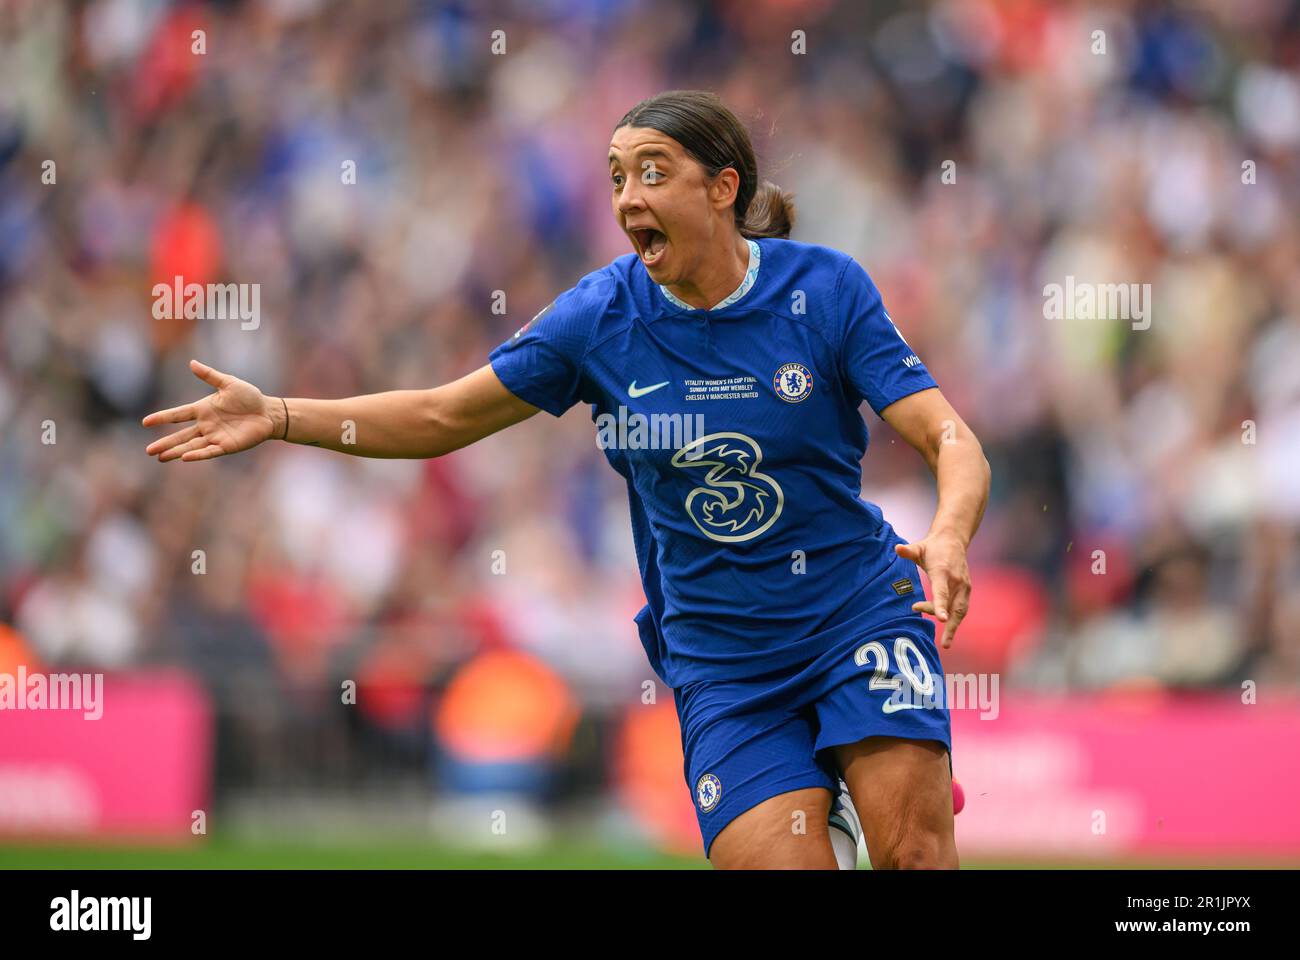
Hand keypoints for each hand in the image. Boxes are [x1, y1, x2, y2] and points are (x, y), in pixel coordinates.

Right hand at [143, 359, 280, 461]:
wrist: (268, 412)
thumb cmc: (249, 397)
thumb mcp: (228, 383)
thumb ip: (210, 375)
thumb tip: (191, 362)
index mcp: (203, 410)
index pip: (178, 414)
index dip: (162, 417)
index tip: (145, 422)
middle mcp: (206, 425)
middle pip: (181, 436)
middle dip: (165, 443)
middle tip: (149, 451)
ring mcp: (215, 437)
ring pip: (191, 446)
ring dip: (176, 452)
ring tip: (160, 457)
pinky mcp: (227, 446)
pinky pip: (209, 451)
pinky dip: (197, 455)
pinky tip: (185, 457)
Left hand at [894, 532, 970, 648]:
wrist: (953, 540)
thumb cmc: (932, 547)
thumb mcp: (919, 547)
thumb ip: (908, 551)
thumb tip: (897, 548)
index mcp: (942, 572)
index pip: (941, 592)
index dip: (940, 605)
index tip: (941, 619)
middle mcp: (956, 581)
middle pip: (955, 607)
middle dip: (951, 626)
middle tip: (943, 643)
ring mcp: (964, 586)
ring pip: (960, 610)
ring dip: (954, 626)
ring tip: (945, 642)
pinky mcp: (966, 590)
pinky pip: (962, 608)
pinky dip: (955, 619)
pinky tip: (947, 630)